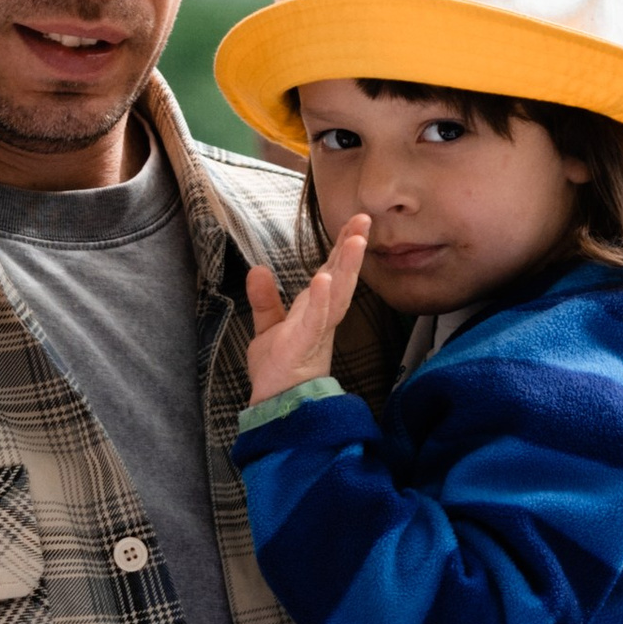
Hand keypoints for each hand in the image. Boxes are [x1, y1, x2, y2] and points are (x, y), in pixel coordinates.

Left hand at [244, 216, 370, 404]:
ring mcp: (316, 331)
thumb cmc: (278, 369)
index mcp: (315, 310)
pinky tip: (323, 279)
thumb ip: (265, 298)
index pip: (332, 272)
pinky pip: (315, 321)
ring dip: (346, 268)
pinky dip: (320, 300)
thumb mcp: (268, 326)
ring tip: (354, 240)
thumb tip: (258, 269)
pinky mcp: (304, 346)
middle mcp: (322, 317)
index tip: (355, 221)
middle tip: (363, 218)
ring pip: (337, 295)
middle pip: (341, 277)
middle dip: (352, 248)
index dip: (343, 247)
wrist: (275, 405)